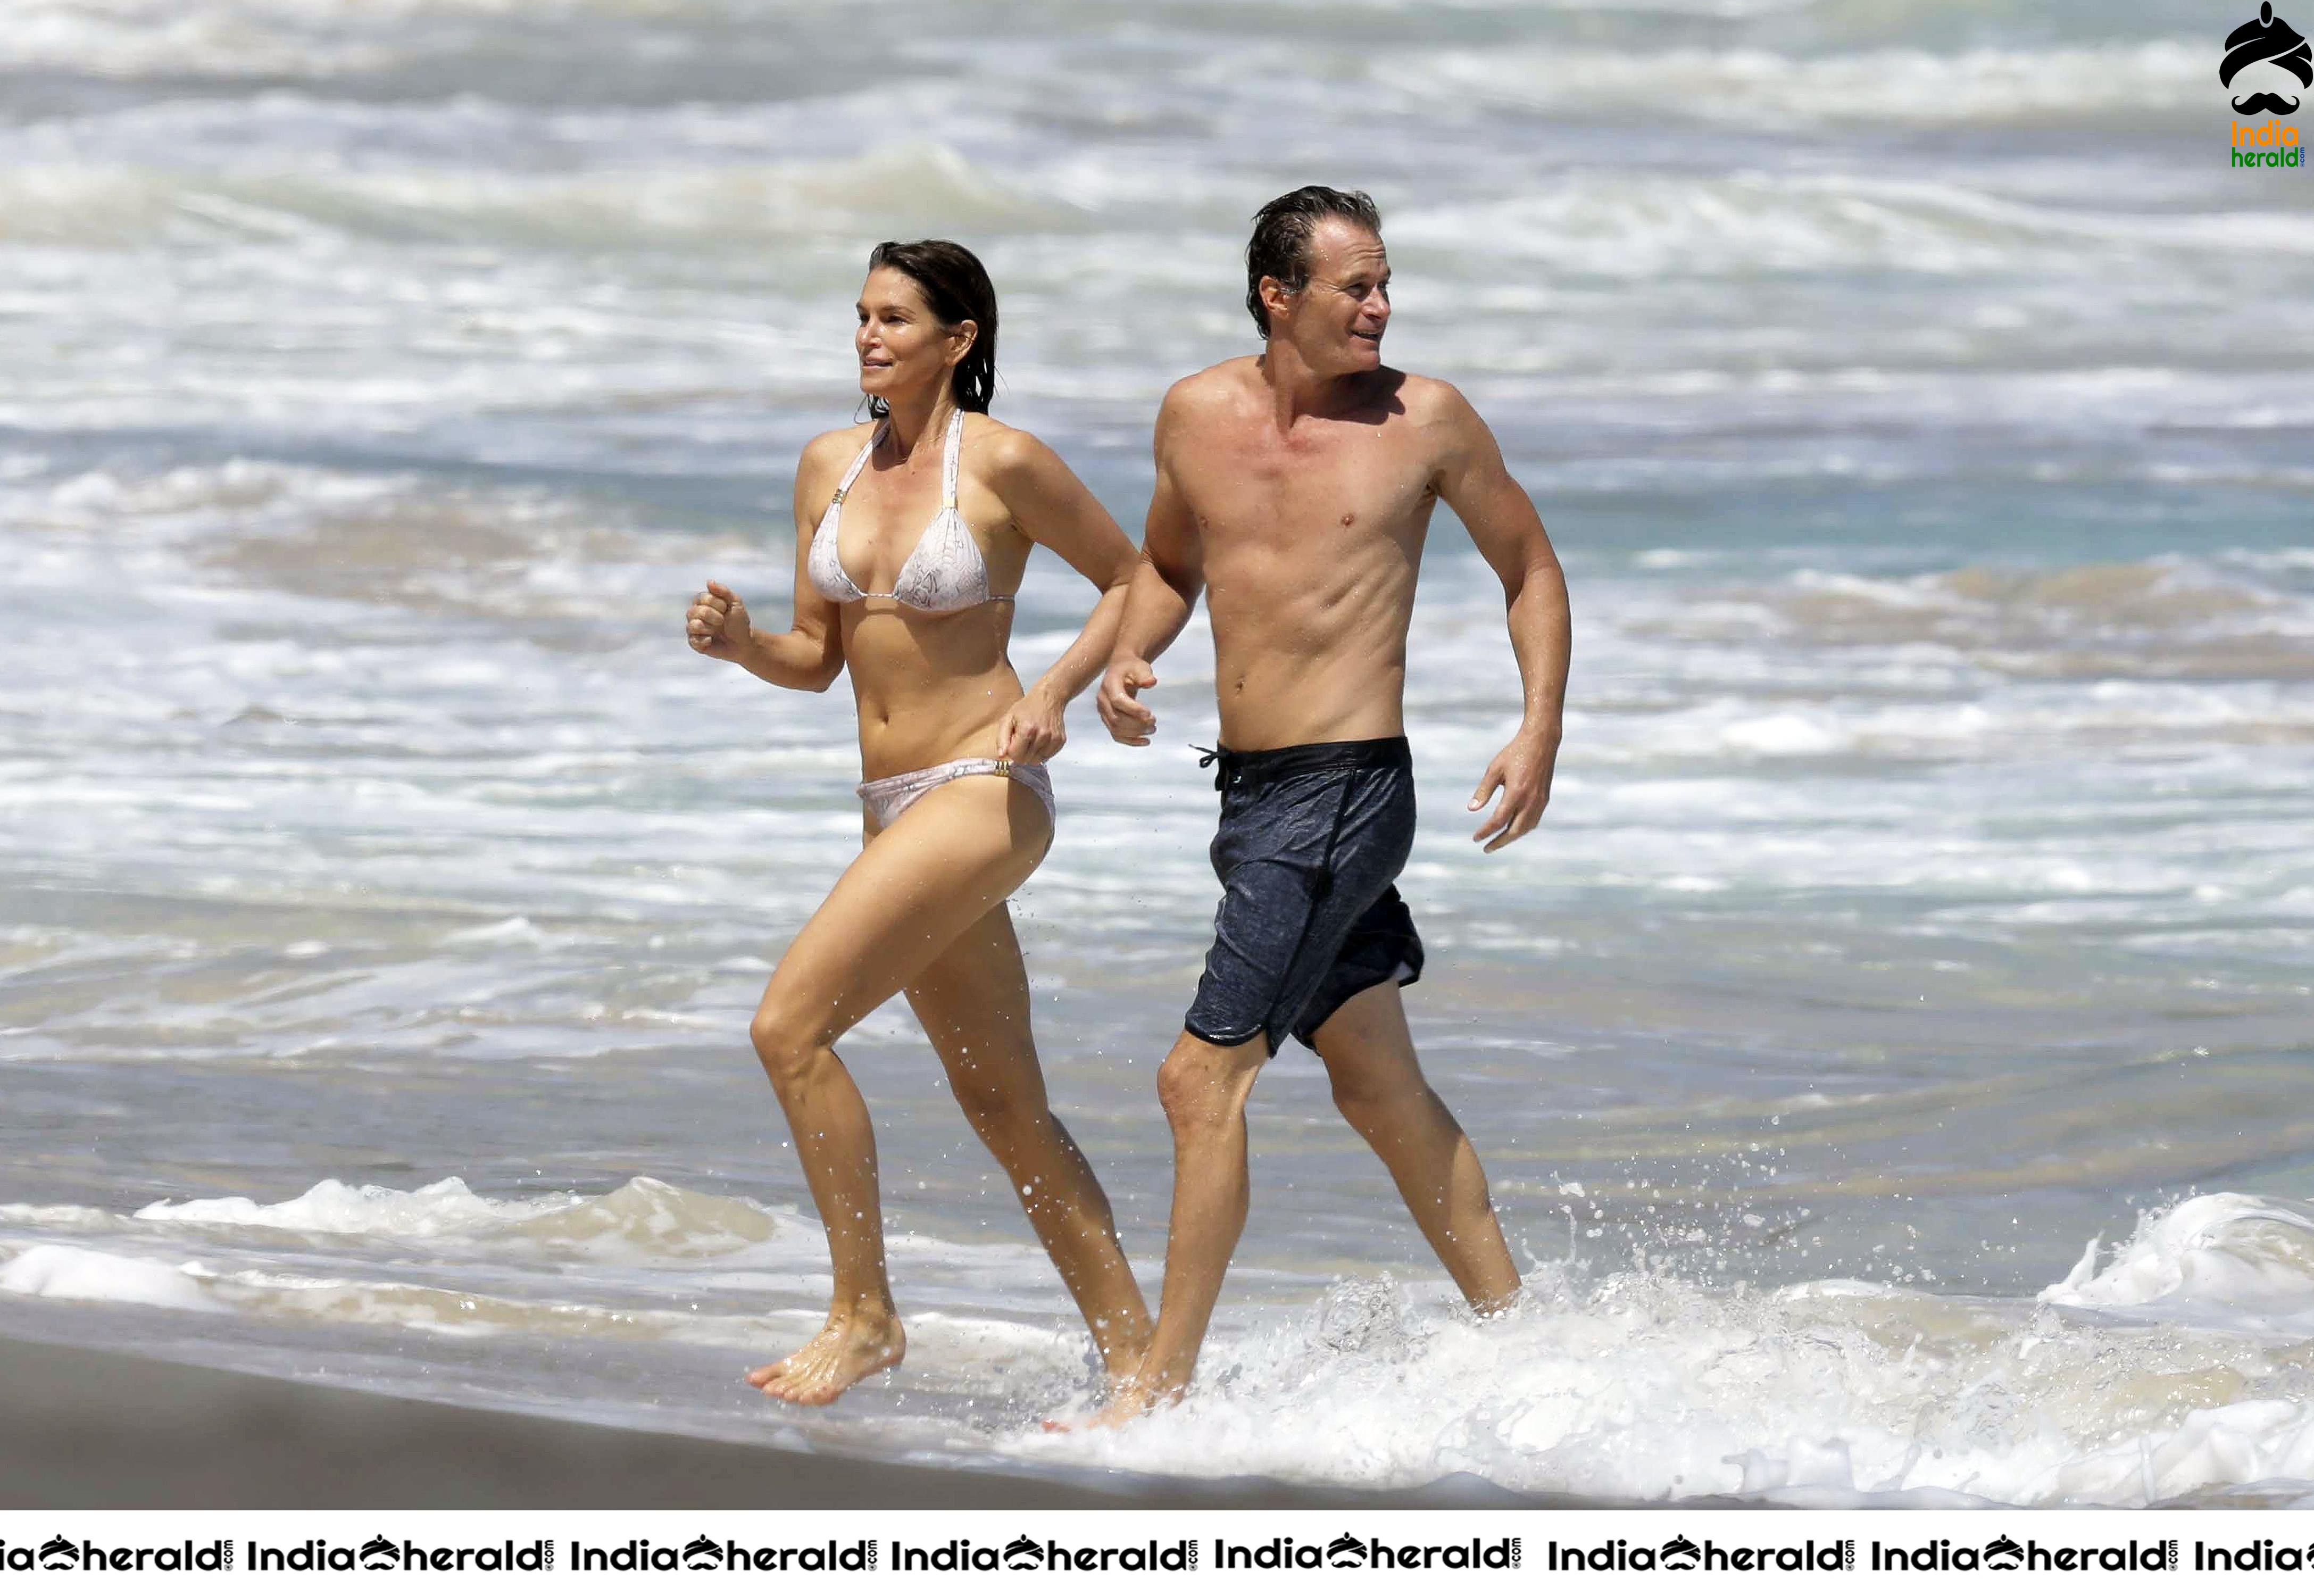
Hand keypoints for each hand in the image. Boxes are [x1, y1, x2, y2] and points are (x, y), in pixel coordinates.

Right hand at [687, 580, 751, 662]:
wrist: (743, 642)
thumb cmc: (738, 621)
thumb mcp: (735, 603)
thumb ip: (723, 591)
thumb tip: (709, 581)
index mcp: (703, 602)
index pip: (700, 598)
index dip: (714, 602)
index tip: (725, 608)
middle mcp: (695, 615)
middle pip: (693, 611)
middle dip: (711, 615)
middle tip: (722, 620)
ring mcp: (695, 629)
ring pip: (692, 626)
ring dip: (707, 628)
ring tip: (717, 631)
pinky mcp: (696, 643)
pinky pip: (693, 641)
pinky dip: (703, 641)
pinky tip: (711, 640)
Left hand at [997, 686, 1067, 763]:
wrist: (1049, 698)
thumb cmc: (1027, 707)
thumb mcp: (1008, 718)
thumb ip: (1002, 738)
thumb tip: (1001, 755)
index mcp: (1027, 729)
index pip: (1015, 756)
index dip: (1011, 751)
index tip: (1013, 742)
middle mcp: (1042, 735)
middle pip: (1026, 760)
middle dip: (1021, 753)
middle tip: (1023, 739)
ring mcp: (1053, 739)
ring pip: (1037, 761)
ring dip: (1032, 753)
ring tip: (1032, 739)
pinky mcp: (1060, 741)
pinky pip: (1047, 757)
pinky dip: (1042, 752)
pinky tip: (1040, 740)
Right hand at [1096, 657, 1157, 744]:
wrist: (1120, 671)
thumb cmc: (1132, 668)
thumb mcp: (1140, 666)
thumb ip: (1145, 674)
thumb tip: (1151, 682)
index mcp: (1109, 684)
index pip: (1118, 701)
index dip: (1133, 709)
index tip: (1150, 713)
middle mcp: (1102, 699)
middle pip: (1116, 719)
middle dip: (1137, 724)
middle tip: (1154, 722)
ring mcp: (1103, 711)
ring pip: (1116, 729)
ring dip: (1135, 733)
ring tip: (1153, 729)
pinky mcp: (1108, 720)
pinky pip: (1116, 735)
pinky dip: (1131, 741)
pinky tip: (1146, 741)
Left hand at [1468, 730, 1557, 852]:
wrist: (1541, 742)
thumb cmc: (1515, 753)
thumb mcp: (1494, 769)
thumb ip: (1483, 790)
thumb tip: (1471, 809)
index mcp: (1516, 793)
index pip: (1498, 820)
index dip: (1486, 832)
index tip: (1476, 838)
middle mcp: (1530, 800)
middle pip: (1514, 831)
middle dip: (1499, 842)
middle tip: (1486, 849)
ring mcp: (1540, 801)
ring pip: (1526, 828)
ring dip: (1512, 837)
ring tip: (1498, 841)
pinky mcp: (1544, 799)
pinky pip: (1533, 820)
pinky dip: (1522, 829)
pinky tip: (1513, 829)